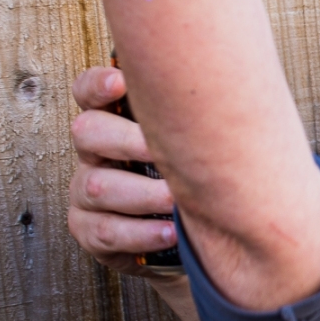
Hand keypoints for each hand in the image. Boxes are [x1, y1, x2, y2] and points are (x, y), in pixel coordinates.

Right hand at [68, 66, 179, 272]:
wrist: (185, 237)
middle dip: (127, 141)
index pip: (89, 93)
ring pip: (98, 186)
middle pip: (88, 132)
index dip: (97, 85)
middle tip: (163, 153)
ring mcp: (86, 192)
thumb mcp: (195, 146)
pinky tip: (170, 233)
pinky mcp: (89, 230)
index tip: (121, 83)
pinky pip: (106, 231)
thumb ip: (197, 123)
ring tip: (176, 200)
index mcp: (115, 122)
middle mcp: (94, 153)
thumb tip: (233, 95)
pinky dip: (141, 233)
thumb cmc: (194, 177)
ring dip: (142, 194)